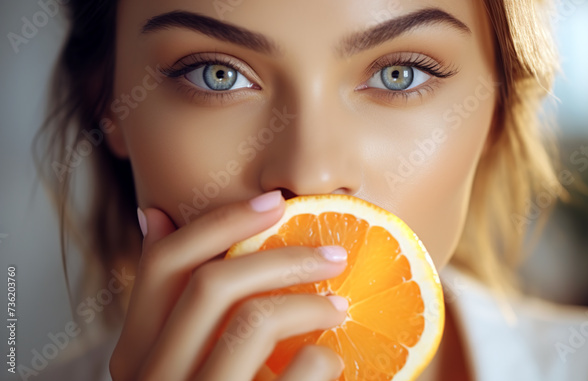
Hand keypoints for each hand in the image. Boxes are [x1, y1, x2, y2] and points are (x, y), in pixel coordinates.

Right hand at [109, 191, 348, 379]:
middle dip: (284, 254)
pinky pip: (302, 370)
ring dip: (311, 302)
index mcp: (136, 358)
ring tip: (342, 307)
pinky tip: (332, 365)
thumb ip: (176, 305)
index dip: (220, 223)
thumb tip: (153, 216)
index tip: (273, 203)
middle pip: (213, 284)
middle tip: (335, 252)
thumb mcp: (182, 359)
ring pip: (254, 321)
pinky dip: (327, 358)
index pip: (164, 266)